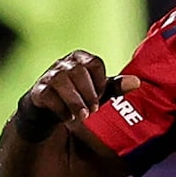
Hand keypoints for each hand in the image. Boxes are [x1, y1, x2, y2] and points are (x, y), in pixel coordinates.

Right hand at [15, 52, 139, 139]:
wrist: (48, 110)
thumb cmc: (78, 96)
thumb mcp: (98, 91)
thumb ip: (115, 86)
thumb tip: (137, 82)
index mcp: (79, 58)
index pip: (95, 62)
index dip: (101, 81)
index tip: (101, 96)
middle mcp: (63, 63)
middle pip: (78, 71)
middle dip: (89, 93)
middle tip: (93, 109)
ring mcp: (48, 75)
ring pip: (61, 81)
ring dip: (75, 101)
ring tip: (83, 116)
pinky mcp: (38, 91)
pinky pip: (48, 95)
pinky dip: (60, 108)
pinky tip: (68, 118)